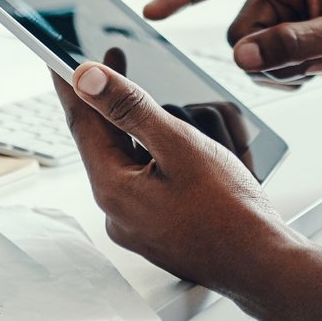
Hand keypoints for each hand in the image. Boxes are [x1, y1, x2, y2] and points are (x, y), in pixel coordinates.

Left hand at [56, 62, 298, 293]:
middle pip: (106, 141)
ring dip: (148, 130)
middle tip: (116, 59)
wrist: (264, 266)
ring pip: (132, 160)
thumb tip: (85, 79)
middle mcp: (117, 211)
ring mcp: (138, 225)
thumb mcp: (179, 146)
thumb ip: (130, 108)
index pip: (80, 123)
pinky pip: (150, 181)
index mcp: (113, 189)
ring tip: (175, 110)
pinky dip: (162, 156)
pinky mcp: (159, 230)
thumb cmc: (230, 212)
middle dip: (115, 101)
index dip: (70, 83)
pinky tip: (188, 149)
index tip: (57, 55)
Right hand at [144, 0, 321, 88]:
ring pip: (248, 52)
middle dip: (266, 53)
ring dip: (279, 68)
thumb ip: (292, 44)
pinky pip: (264, 65)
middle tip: (310, 57)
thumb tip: (243, 55)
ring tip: (319, 61)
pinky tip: (319, 68)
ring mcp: (287, 15)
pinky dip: (287, 75)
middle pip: (237, 29)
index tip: (155, 12)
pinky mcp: (292, 39)